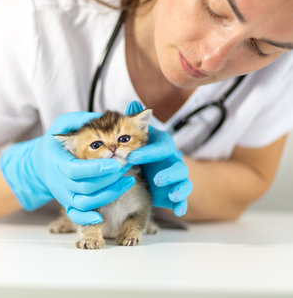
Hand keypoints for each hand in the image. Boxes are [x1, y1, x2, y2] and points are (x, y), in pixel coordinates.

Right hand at [0, 111, 134, 224]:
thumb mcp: (63, 124)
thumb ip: (80, 119)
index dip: (96, 169)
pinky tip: (102, 216)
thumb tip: (102, 117)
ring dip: (108, 195)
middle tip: (127, 167)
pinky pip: (76, 216)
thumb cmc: (56, 142)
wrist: (40, 162)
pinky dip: (87, 219)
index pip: (75, 170)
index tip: (115, 162)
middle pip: (84, 187)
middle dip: (109, 179)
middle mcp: (59, 181)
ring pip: (84, 203)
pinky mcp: (67, 203)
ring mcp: (63, 194)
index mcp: (57, 161)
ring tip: (127, 181)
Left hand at [126, 101, 192, 216]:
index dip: (148, 151)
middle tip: (156, 179)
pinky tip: (178, 211)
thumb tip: (134, 105)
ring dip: (179, 188)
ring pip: (184, 181)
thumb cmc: (140, 151)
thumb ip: (135, 125)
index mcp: (163, 146)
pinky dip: (182, 205)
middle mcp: (173, 160)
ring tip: (172, 194)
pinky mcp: (175, 193)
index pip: (162, 146)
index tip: (131, 156)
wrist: (147, 170)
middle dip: (169, 172)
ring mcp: (176, 178)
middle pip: (179, 165)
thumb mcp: (136, 138)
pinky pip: (183, 199)